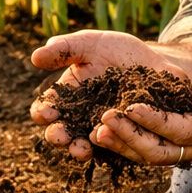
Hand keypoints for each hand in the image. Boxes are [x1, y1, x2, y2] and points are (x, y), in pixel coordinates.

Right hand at [29, 31, 188, 161]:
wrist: (156, 63)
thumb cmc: (117, 52)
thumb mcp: (90, 44)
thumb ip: (64, 49)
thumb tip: (35, 57)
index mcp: (65, 98)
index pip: (45, 110)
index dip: (42, 113)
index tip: (47, 112)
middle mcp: (79, 119)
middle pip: (61, 134)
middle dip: (58, 136)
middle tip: (60, 135)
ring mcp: (102, 131)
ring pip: (85, 146)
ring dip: (80, 149)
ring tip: (81, 148)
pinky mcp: (123, 139)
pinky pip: (115, 148)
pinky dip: (111, 147)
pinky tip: (110, 142)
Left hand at [94, 57, 191, 166]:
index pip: (181, 130)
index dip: (154, 121)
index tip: (129, 106)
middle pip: (160, 152)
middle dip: (130, 137)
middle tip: (103, 121)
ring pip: (152, 157)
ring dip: (124, 146)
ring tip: (96, 131)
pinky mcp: (181, 148)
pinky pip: (151, 151)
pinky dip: (128, 145)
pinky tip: (107, 134)